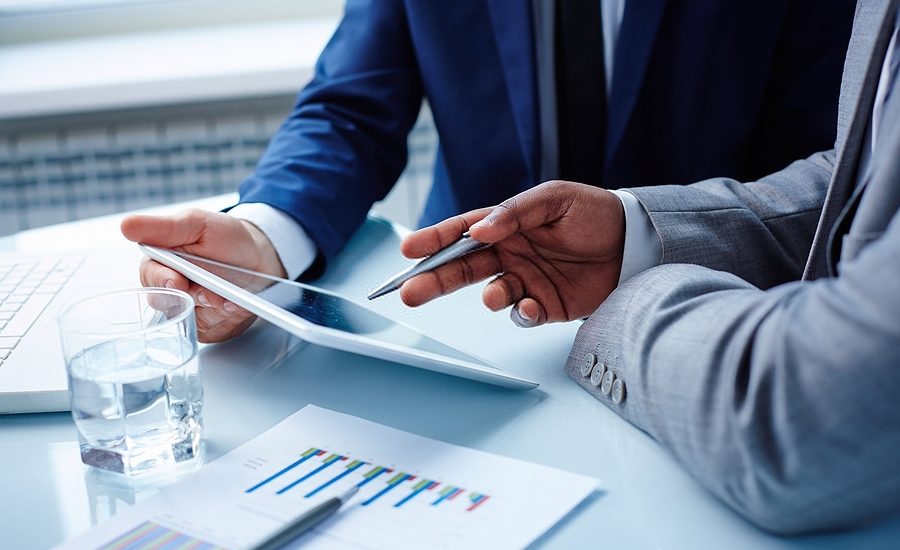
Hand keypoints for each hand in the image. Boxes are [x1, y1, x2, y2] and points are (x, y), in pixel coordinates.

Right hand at [120, 209, 286, 341]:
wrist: (260, 257)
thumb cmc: (227, 237)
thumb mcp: (197, 224)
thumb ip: (163, 227)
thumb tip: (126, 226)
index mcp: (161, 263)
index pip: (150, 277)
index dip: (163, 281)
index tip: (177, 281)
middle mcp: (170, 290)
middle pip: (168, 305)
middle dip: (196, 298)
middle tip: (215, 294)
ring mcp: (188, 310)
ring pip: (192, 321)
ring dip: (216, 310)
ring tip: (234, 297)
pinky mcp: (206, 327)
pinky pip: (211, 332)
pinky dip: (228, 319)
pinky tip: (238, 306)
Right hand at [399, 181, 624, 326]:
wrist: (636, 242)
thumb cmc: (595, 212)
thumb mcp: (555, 198)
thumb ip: (516, 212)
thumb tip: (479, 229)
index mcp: (506, 225)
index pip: (461, 232)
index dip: (434, 240)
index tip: (409, 250)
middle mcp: (510, 254)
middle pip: (462, 268)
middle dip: (433, 280)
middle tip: (408, 292)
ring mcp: (526, 280)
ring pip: (490, 293)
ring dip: (487, 296)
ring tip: (493, 296)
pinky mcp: (546, 305)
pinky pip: (523, 314)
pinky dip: (522, 314)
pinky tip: (531, 306)